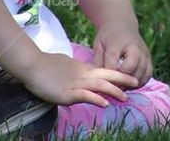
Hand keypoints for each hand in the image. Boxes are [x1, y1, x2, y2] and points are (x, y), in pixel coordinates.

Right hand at [18, 51, 137, 106]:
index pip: (105, 71)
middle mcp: (83, 76)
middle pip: (107, 76)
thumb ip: (78, 71)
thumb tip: (85, 74)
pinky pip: (85, 96)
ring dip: (114, 91)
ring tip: (125, 96)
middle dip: (123, 79)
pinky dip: (96, 99)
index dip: (118, 74)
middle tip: (137, 83)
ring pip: (100, 86)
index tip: (130, 78)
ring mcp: (76, 84)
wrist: (32, 65)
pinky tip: (105, 104)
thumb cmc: (47, 66)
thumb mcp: (67, 67)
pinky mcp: (67, 93)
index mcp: (83, 69)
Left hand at [93, 19, 152, 85]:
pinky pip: (149, 73)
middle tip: (114, 86)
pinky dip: (141, 82)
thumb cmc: (108, 37)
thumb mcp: (99, 45)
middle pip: (131, 66)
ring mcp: (143, 51)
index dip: (108, 72)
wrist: (123, 24)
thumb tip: (99, 80)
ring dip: (132, 83)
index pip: (112, 59)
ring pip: (142, 71)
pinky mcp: (149, 57)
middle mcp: (133, 46)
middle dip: (122, 79)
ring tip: (122, 87)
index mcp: (117, 42)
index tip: (104, 82)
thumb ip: (98, 61)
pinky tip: (132, 84)